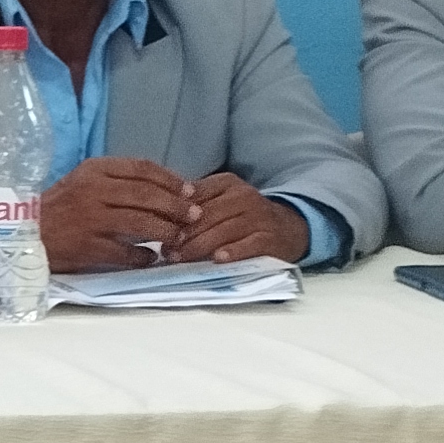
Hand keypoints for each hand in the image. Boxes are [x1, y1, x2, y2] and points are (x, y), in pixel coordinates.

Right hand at [35, 158, 200, 271]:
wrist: (23, 234)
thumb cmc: (57, 209)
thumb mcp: (82, 182)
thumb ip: (116, 181)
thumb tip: (162, 190)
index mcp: (93, 171)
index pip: (142, 169)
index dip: (171, 180)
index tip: (189, 191)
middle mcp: (93, 191)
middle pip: (147, 195)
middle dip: (176, 206)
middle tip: (194, 215)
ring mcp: (91, 220)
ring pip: (142, 223)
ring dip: (166, 231)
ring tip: (178, 237)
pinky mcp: (88, 247)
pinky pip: (126, 252)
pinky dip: (144, 256)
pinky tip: (151, 258)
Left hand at [162, 173, 310, 264]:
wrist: (287, 229)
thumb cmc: (242, 218)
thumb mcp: (219, 203)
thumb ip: (193, 206)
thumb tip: (157, 216)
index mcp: (227, 183)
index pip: (195, 195)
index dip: (173, 213)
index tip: (156, 227)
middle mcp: (244, 196)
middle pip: (206, 215)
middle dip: (182, 234)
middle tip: (165, 250)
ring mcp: (259, 217)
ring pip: (224, 230)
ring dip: (199, 246)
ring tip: (180, 258)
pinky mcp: (270, 238)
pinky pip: (250, 244)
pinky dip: (233, 252)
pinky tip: (217, 259)